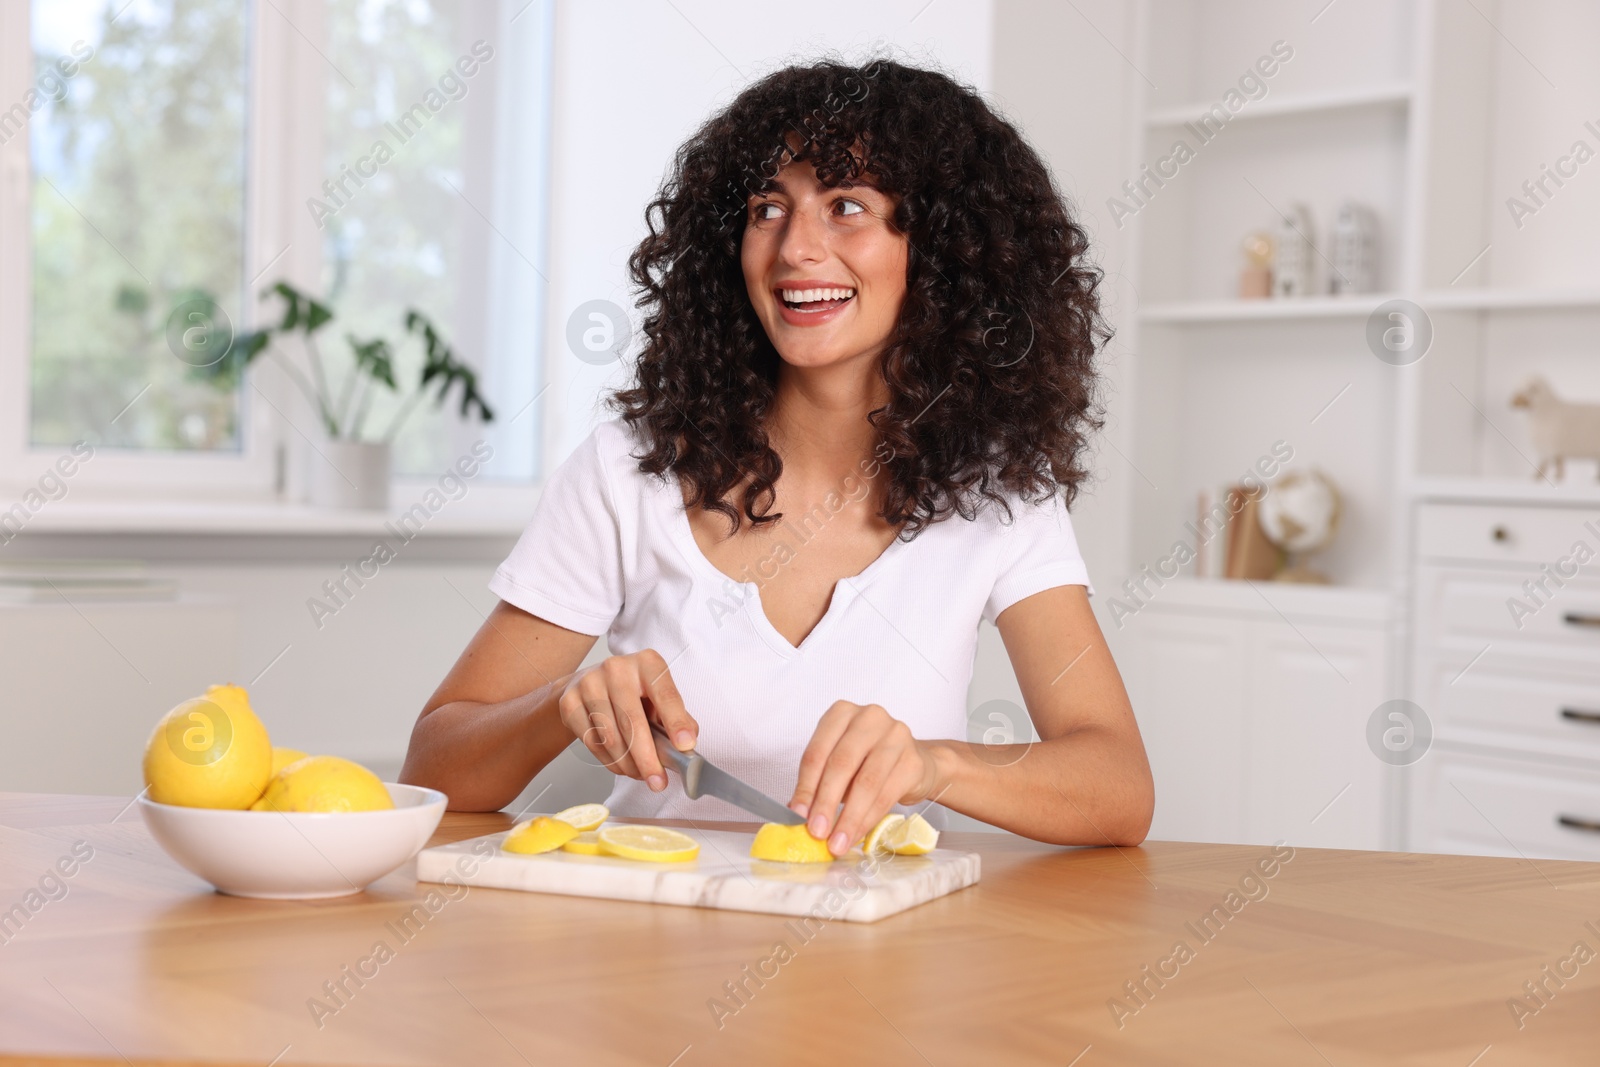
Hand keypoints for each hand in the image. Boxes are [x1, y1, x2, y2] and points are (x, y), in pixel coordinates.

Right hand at [556, 649, 696, 792]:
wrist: (588, 683)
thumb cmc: (633, 693)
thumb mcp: (659, 697)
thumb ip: (677, 718)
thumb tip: (686, 745)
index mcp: (647, 663)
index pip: (665, 694)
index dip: (676, 722)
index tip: (684, 746)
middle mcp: (617, 668)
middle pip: (632, 721)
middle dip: (647, 758)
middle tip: (657, 781)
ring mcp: (589, 683)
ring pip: (610, 737)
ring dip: (628, 764)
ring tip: (640, 774)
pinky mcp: (570, 702)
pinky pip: (592, 742)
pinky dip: (610, 761)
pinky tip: (621, 765)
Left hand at [788, 701, 939, 855]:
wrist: (914, 763)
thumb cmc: (869, 761)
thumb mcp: (840, 765)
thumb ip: (818, 783)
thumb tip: (797, 812)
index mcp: (841, 713)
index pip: (817, 752)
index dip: (805, 787)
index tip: (798, 814)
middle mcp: (869, 718)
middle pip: (841, 764)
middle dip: (825, 802)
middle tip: (816, 830)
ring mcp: (895, 736)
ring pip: (865, 782)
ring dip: (848, 817)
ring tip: (837, 841)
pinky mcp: (913, 760)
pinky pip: (886, 795)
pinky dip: (868, 819)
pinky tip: (856, 834)